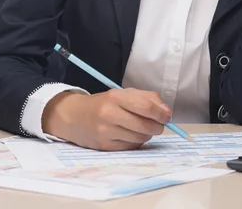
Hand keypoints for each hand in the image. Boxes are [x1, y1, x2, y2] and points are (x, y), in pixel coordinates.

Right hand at [42, 88, 171, 150]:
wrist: (74, 116)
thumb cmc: (104, 103)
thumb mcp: (123, 93)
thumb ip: (147, 98)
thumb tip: (166, 111)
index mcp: (116, 97)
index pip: (145, 107)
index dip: (161, 113)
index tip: (167, 116)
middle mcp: (110, 114)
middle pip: (144, 126)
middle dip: (157, 126)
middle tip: (159, 124)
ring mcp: (106, 132)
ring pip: (139, 138)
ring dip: (147, 134)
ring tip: (143, 128)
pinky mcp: (105, 146)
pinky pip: (131, 147)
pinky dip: (137, 142)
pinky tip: (132, 135)